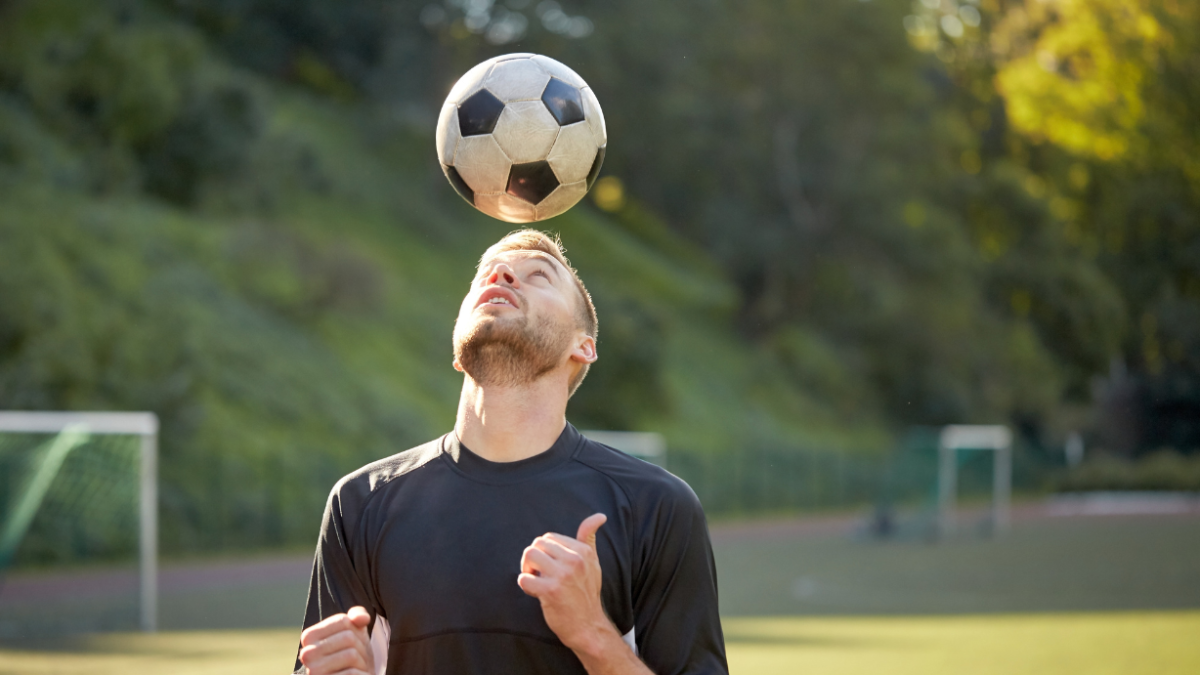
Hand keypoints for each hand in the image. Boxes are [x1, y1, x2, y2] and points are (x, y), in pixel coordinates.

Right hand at [298, 605, 375, 674]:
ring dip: (362, 663)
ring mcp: (313, 672)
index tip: (352, 644)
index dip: (356, 630)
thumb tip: (363, 618)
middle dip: (361, 648)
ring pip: (351, 655)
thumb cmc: (353, 655)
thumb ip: (358, 615)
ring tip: (357, 668)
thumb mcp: (355, 631)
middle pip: (347, 637)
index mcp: (309, 636)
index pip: (342, 621)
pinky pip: (351, 673)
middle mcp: (306, 654)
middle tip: (358, 659)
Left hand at [518, 513, 618, 653]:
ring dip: (527, 569)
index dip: (544, 551)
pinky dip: (525, 585)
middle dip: (533, 558)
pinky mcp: (551, 592)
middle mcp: (575, 560)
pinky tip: (535, 592)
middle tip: (540, 574)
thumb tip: (600, 516)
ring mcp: (563, 576)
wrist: (588, 626)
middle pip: (537, 544)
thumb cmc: (586, 592)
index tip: (550, 566)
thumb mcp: (593, 563)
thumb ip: (589, 538)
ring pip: (529, 555)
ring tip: (536, 580)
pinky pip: (524, 578)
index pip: (549, 537)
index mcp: (584, 551)